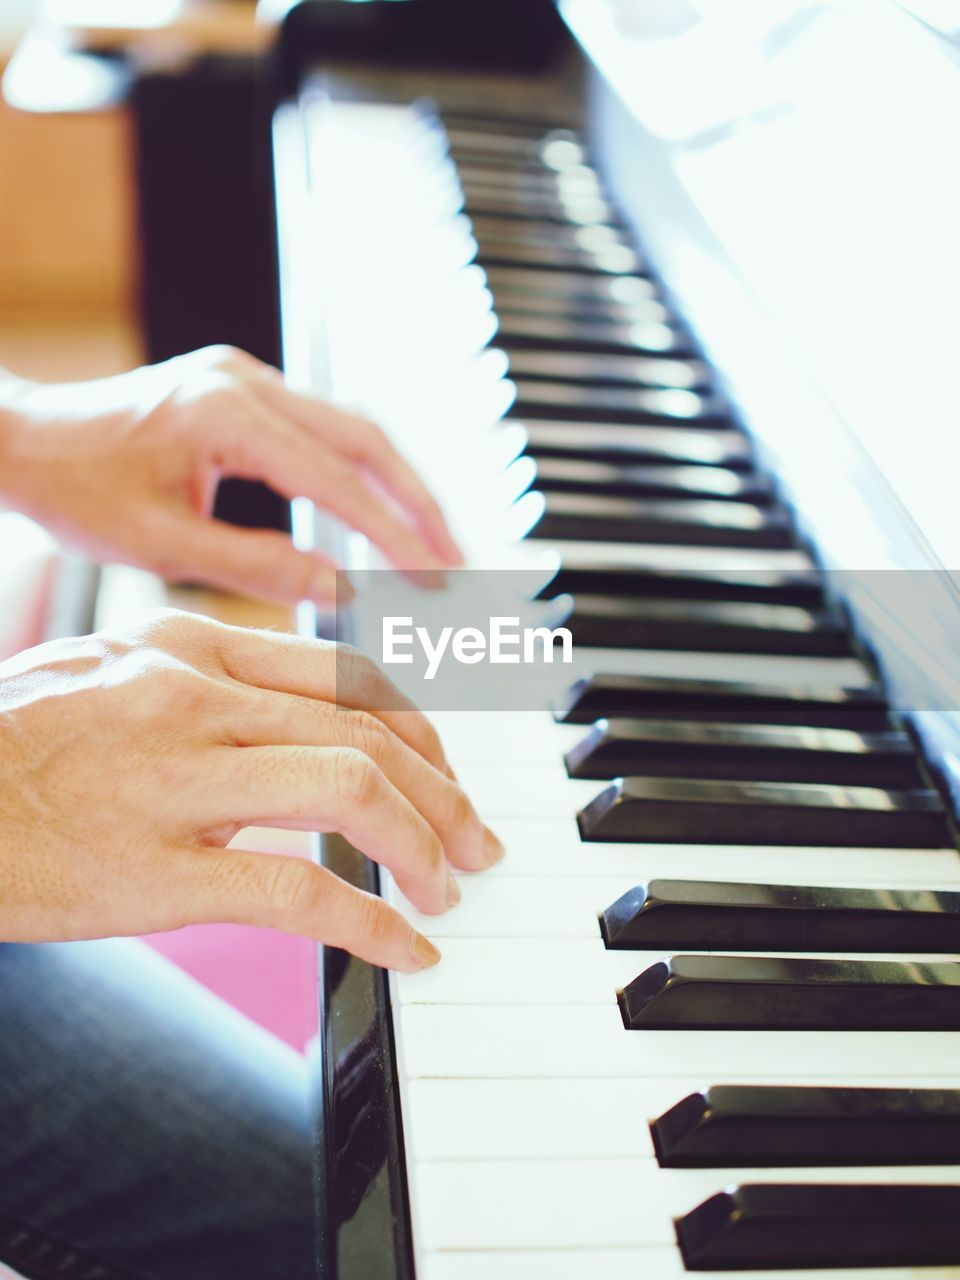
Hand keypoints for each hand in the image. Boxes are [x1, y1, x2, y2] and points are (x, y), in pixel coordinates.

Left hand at [0, 346, 461, 603]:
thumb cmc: (77, 492)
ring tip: (434, 546)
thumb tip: (341, 591)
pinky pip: (324, 431)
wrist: (24, 440)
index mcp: (224, 411)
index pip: (334, 478)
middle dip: (419, 504)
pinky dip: (361, 475)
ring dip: (398, 487)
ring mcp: (248, 379)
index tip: (434, 580)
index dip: (392, 534)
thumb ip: (257, 567)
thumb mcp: (163, 545)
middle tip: (458, 564)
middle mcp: (245, 380)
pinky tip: (382, 515)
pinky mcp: (245, 392)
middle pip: (366, 438)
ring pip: (353, 429)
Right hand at [0, 610, 500, 968]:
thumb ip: (200, 681)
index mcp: (187, 646)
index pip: (346, 676)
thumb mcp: (106, 672)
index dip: (420, 731)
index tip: (446, 773)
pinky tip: (404, 949)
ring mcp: (174, 779)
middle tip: (477, 841)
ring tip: (448, 889)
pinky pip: (300, 888)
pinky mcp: (154, 870)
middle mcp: (192, 696)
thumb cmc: (8, 744)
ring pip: (352, 787)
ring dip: (424, 844)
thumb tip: (291, 714)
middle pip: (368, 729)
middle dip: (445, 791)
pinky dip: (372, 923)